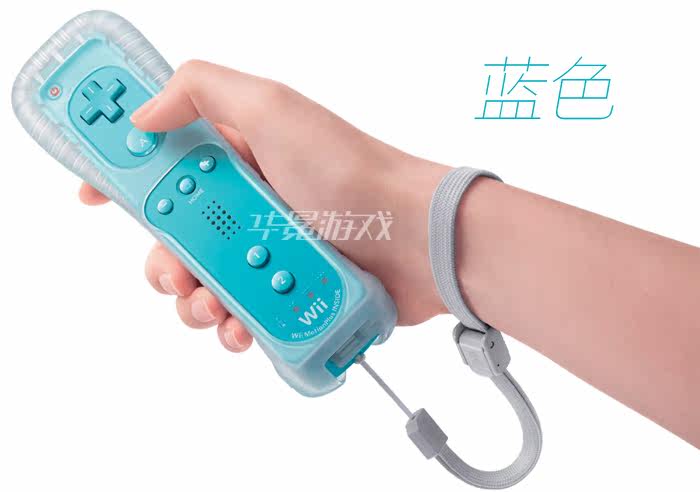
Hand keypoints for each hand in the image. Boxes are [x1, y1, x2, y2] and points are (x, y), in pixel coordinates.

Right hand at [80, 60, 448, 351]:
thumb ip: (203, 92)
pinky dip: (232, 327)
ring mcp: (267, 251)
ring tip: (215, 307)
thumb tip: (145, 113)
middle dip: (163, 261)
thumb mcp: (275, 108)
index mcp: (238, 156)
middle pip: (174, 237)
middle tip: (177, 272)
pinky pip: (240, 316)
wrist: (415, 240)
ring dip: (194, 302)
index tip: (94, 196)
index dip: (125, 177)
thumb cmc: (351, 172)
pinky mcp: (287, 292)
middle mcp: (249, 203)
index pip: (165, 161)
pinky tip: (242, 329)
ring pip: (202, 284)